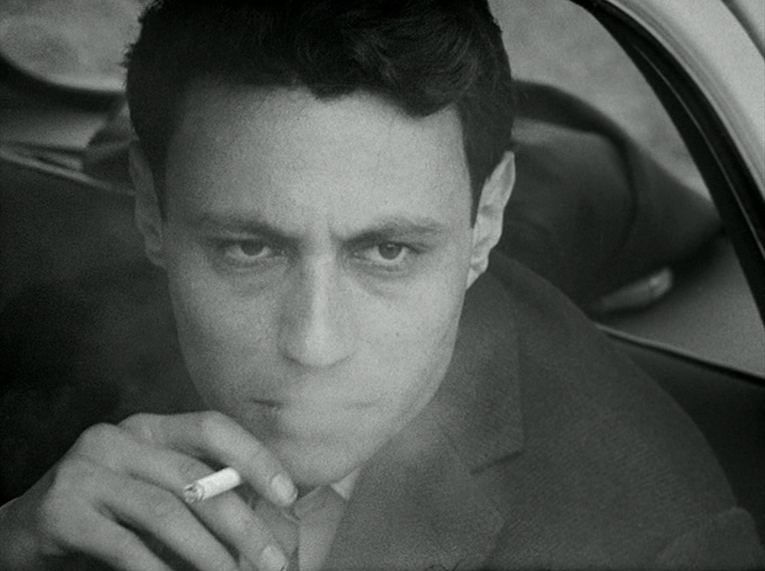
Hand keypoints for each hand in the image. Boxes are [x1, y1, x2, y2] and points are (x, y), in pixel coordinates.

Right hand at [0, 411, 296, 570]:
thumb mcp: (156, 494)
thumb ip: (200, 493)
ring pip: (167, 511)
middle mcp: (118, 438)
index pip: (212, 428)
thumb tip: (267, 517)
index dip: (255, 457)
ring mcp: (87, 470)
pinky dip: (160, 570)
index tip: (288, 494)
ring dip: (208, 554)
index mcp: (149, 427)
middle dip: (242, 523)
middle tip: (273, 560)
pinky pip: (125, 545)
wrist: (27, 533)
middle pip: (196, 477)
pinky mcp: (62, 509)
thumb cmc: (108, 513)